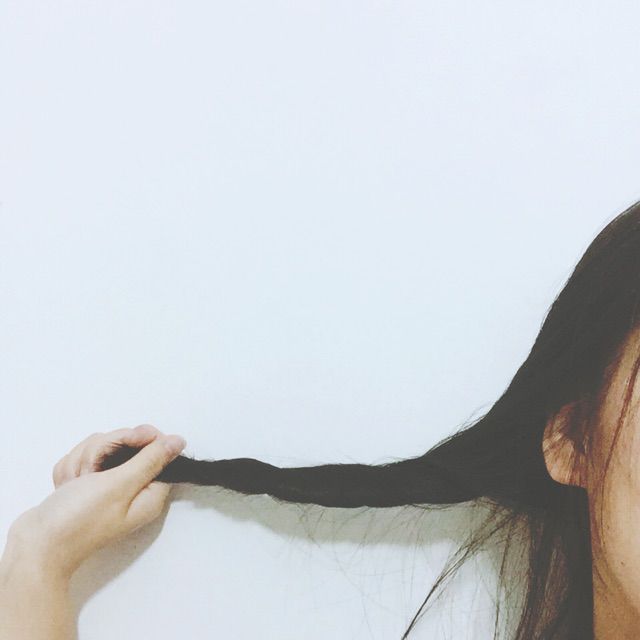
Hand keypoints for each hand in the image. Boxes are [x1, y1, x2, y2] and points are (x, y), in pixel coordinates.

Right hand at [5, 425, 186, 580]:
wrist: (34, 545)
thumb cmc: (79, 519)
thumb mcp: (120, 485)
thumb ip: (150, 460)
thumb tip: (179, 442)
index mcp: (149, 492)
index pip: (157, 449)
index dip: (141, 439)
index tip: (127, 440)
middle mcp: (132, 489)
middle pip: (126, 444)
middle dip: (103, 450)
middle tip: (91, 471)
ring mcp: (107, 487)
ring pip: (101, 448)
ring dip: (84, 460)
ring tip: (76, 482)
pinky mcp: (85, 484)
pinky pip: (82, 460)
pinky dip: (71, 469)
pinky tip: (66, 486)